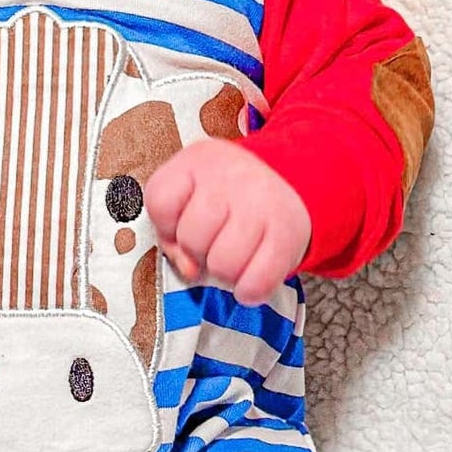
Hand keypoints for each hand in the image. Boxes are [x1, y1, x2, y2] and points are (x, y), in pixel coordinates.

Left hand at [145, 141, 310, 304]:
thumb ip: (172, 235)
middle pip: (192, 238)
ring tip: (234, 255)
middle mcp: (231, 174)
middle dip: (198, 250)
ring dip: (224, 272)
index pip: (161, 202)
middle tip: (214, 242)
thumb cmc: (226, 200)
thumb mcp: (188, 201)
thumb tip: (190, 269)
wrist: (290, 182)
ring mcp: (263, 201)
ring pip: (223, 263)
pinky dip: (250, 289)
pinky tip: (250, 275)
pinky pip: (257, 281)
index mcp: (196, 161)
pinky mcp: (289, 231)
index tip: (182, 225)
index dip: (167, 226)